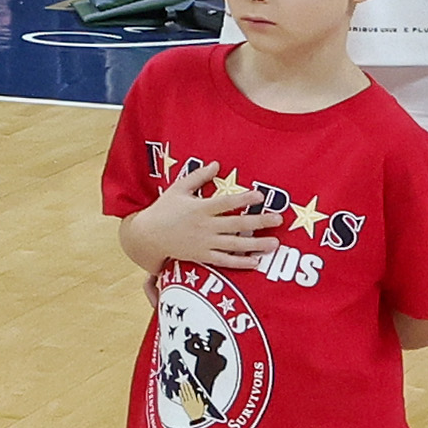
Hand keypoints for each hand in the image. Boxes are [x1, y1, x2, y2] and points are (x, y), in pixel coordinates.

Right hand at [122, 160, 280, 272]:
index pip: (226, 203)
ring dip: (256, 244)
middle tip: (279, 220)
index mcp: (200, 208)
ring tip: (275, 243)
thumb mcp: (178, 189)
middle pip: (237, 224)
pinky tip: (256, 262)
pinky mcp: (203, 257)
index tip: (261, 196)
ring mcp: (205, 243)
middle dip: (259, 222)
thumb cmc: (164, 209)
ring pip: (235, 245)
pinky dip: (240, 263)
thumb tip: (216, 164)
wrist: (148, 237)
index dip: (244, 199)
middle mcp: (205, 227)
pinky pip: (224, 261)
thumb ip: (198, 177)